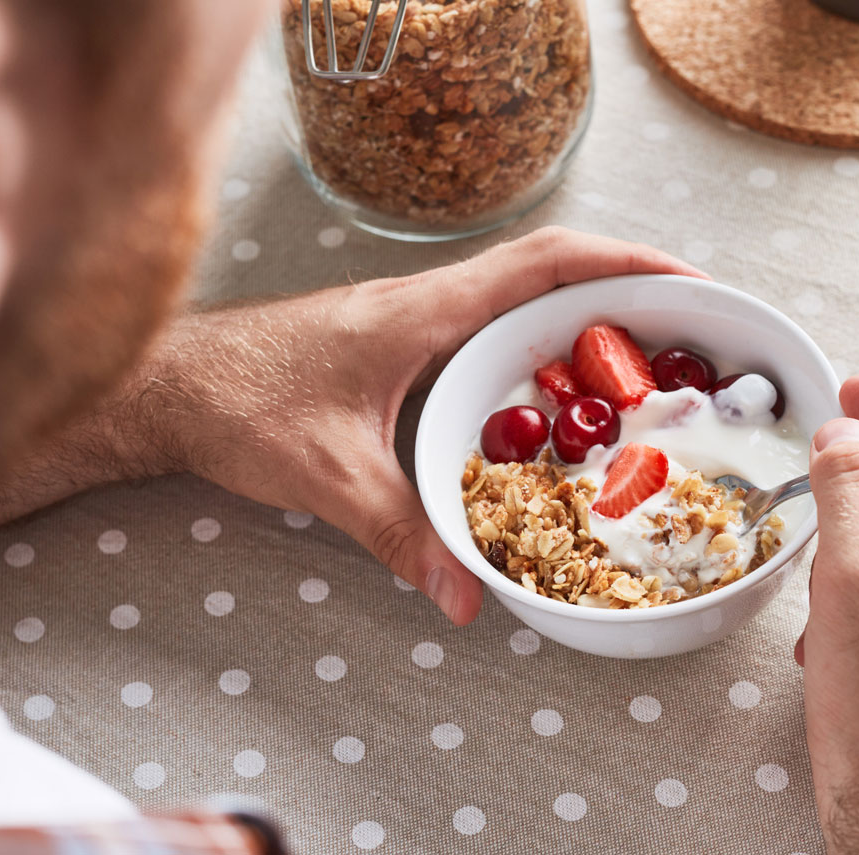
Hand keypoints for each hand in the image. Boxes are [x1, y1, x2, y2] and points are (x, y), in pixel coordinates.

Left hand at [132, 227, 703, 623]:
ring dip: (582, 318)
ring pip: (517, 300)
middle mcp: (425, 303)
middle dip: (626, 289)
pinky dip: (533, 351)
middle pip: (547, 272)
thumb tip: (468, 598)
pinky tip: (549, 403)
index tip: (692, 279)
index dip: (626, 261)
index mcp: (424, 311)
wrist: (166, 383)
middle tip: (690, 333)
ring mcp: (409, 319)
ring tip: (643, 365)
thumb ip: (402, 534)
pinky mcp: (394, 344)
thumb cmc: (237, 403)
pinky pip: (485, 331)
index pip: (544, 262)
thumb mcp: (329, 474)